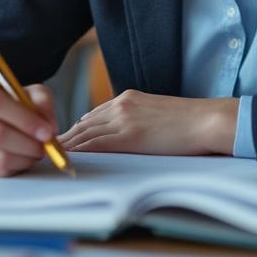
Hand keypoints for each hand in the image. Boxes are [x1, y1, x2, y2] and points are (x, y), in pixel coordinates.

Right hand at [0, 72, 57, 176]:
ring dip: (24, 158)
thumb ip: (41, 102)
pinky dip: (15, 168)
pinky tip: (22, 157)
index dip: (24, 120)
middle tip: (46, 146)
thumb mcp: (26, 91)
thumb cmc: (7, 100)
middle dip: (28, 144)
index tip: (47, 132)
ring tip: (36, 151)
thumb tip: (49, 128)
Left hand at [58, 90, 237, 155]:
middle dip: (67, 138)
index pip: (93, 116)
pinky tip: (69, 159)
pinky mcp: (129, 134)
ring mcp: (123, 118)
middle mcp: (121, 104)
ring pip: (85, 133)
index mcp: (128, 98)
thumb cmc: (189, 122)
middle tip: (50, 151)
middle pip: (84, 124)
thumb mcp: (156, 114)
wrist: (206, 120)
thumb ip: (136, 120)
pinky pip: (96, 144)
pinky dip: (80, 151)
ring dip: (68, 146)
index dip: (77, 130)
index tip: (66, 141)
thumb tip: (124, 136)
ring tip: (53, 157)